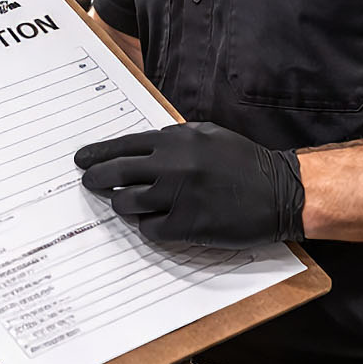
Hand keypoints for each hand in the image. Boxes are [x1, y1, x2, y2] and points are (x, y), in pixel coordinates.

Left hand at [75, 122, 304, 248]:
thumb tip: (142, 147)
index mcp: (176, 141)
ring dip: (121, 204)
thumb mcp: (208, 135)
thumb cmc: (244, 161)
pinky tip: (154, 221)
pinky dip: (147, 225)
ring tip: (124, 203)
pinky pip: (149, 228)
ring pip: (127, 203)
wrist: (280, 190)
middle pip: (117, 173)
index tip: (82, 160)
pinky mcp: (187, 225)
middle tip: (88, 183)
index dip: (98, 154)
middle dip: (96, 179)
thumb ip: (174, 139)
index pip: (123, 146)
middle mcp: (172, 166)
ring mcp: (178, 197)